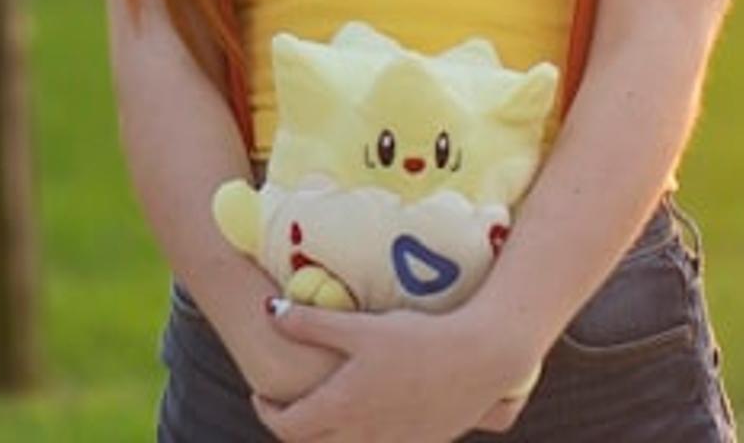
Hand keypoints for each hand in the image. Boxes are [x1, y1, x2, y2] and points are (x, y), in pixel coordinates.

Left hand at [249, 296, 525, 442]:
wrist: (480, 359)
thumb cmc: (419, 340)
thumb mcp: (359, 326)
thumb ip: (310, 323)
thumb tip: (270, 313)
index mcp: (344, 408)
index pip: (288, 428)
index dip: (268, 413)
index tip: (262, 395)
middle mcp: (365, 435)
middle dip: (296, 426)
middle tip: (291, 402)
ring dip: (330, 432)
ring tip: (328, 404)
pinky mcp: (420, 442)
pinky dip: (363, 434)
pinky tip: (370, 408)